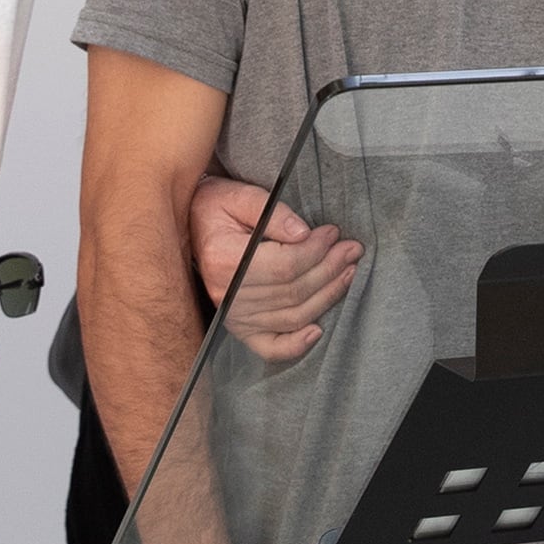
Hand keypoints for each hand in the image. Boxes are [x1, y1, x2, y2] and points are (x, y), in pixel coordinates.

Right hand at [189, 175, 358, 362]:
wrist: (190, 227)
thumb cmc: (215, 208)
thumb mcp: (239, 196)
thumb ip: (272, 212)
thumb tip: (303, 234)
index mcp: (225, 260)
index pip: (285, 265)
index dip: (316, 251)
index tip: (334, 233)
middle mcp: (228, 294)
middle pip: (293, 291)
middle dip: (330, 269)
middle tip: (352, 250)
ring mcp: (233, 315)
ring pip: (292, 315)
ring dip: (327, 296)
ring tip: (347, 272)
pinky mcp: (239, 327)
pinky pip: (270, 347)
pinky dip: (296, 345)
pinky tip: (318, 330)